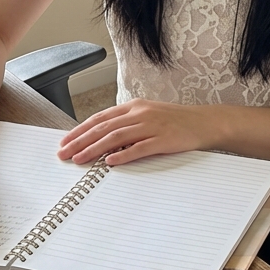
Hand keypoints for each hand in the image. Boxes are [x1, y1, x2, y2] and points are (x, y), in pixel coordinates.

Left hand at [57, 98, 215, 165]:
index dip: (80, 130)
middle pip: (104, 128)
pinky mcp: (164, 140)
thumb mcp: (148, 116)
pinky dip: (124, 155)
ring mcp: (152, 126)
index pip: (100, 118)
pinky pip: (140, 148)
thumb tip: (102, 139)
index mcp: (134, 107)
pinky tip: (110, 162)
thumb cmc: (176, 121)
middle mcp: (140, 114)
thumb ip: (127, 124)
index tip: (64, 142)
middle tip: (64, 154)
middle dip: (80, 141)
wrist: (204, 122)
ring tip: (80, 159)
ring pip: (117, 137)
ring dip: (95, 149)